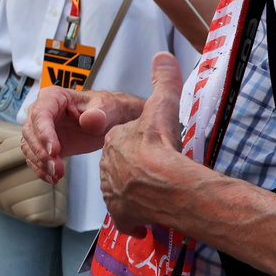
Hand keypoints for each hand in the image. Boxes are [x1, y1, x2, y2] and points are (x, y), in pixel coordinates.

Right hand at [21, 85, 141, 183]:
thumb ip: (100, 114)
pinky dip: (40, 169)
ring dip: (40, 162)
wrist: (109, 120)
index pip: (41, 114)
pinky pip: (33, 156)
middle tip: (57, 168)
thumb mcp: (109, 108)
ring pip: (29, 145)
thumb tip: (88, 121)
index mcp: (54, 97)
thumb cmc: (107, 109)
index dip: (44, 133)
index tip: (55, 151)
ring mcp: (41, 128)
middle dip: (41, 152)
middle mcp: (42, 110)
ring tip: (57, 174)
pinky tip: (52, 178)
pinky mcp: (44, 143)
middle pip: (31, 131)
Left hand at [100, 53, 185, 237]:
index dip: (139, 144)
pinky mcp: (121, 213)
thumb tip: (163, 55)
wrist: (167, 183)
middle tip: (156, 172)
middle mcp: (108, 165)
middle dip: (137, 170)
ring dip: (137, 194)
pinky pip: (127, 218)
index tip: (153, 149)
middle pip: (122, 166)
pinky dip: (136, 220)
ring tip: (155, 194)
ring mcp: (113, 190)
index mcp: (115, 139)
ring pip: (124, 191)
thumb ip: (164, 80)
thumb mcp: (163, 106)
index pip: (122, 140)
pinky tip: (149, 220)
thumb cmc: (163, 146)